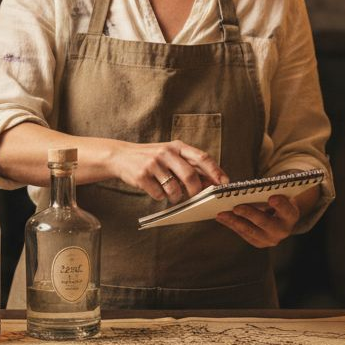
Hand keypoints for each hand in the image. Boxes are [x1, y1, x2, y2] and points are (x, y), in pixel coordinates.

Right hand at [106, 140, 227, 200]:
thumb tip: (211, 181)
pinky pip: (159, 194)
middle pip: (190, 176)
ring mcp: (153, 164)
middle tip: (196, 197)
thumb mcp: (171, 155)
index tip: (224, 183)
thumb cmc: (152, 158)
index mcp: (177, 146)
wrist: (121, 156)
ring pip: (174, 189)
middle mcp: (166, 152)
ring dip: (176, 197)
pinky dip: (160, 196)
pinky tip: (155, 190)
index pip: (202, 158)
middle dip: (196, 191)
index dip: (215, 171)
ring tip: (172, 195)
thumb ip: (190, 165)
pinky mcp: (142, 176)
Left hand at [216, 194, 299, 247]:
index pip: (287, 210)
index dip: (280, 204)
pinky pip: (243, 234)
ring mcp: (270, 239)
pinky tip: (221, 218)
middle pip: (264, 222)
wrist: (281, 219)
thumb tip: (249, 190)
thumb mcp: (280, 195)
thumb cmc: (279, 201)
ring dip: (234, 221)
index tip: (272, 197)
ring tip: (221, 214)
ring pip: (250, 230)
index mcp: (291, 216)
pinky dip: (232, 225)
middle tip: (236, 207)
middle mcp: (283, 231)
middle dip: (249, 214)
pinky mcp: (259, 243)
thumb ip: (271, 192)